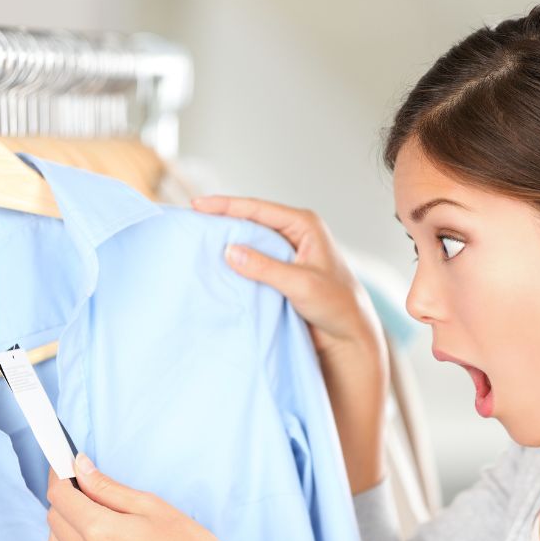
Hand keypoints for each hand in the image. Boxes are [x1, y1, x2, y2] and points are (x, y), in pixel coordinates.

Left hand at [46, 454, 329, 540]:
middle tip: (85, 482)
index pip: (60, 497)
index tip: (65, 463)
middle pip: (54, 519)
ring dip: (65, 522)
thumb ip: (107, 487)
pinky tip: (99, 534)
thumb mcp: (150, 504)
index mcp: (102, 533)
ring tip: (94, 509)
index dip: (59, 475)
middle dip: (64, 496)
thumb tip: (81, 467)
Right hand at [191, 195, 388, 491]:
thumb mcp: (301, 285)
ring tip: (197, 238)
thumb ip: (266, 268)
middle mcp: (295, 233)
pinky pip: (252, 259)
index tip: (196, 205)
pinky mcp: (281, 271)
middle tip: (190, 219)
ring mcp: (287, 252)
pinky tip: (215, 263)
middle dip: (221, 218)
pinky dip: (234, 260)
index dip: (226, 205)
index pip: (258, 208)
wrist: (350, 335)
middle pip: (250, 220)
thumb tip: (230, 250)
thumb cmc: (337, 307)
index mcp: (305, 225)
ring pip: (249, 240)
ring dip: (226, 240)